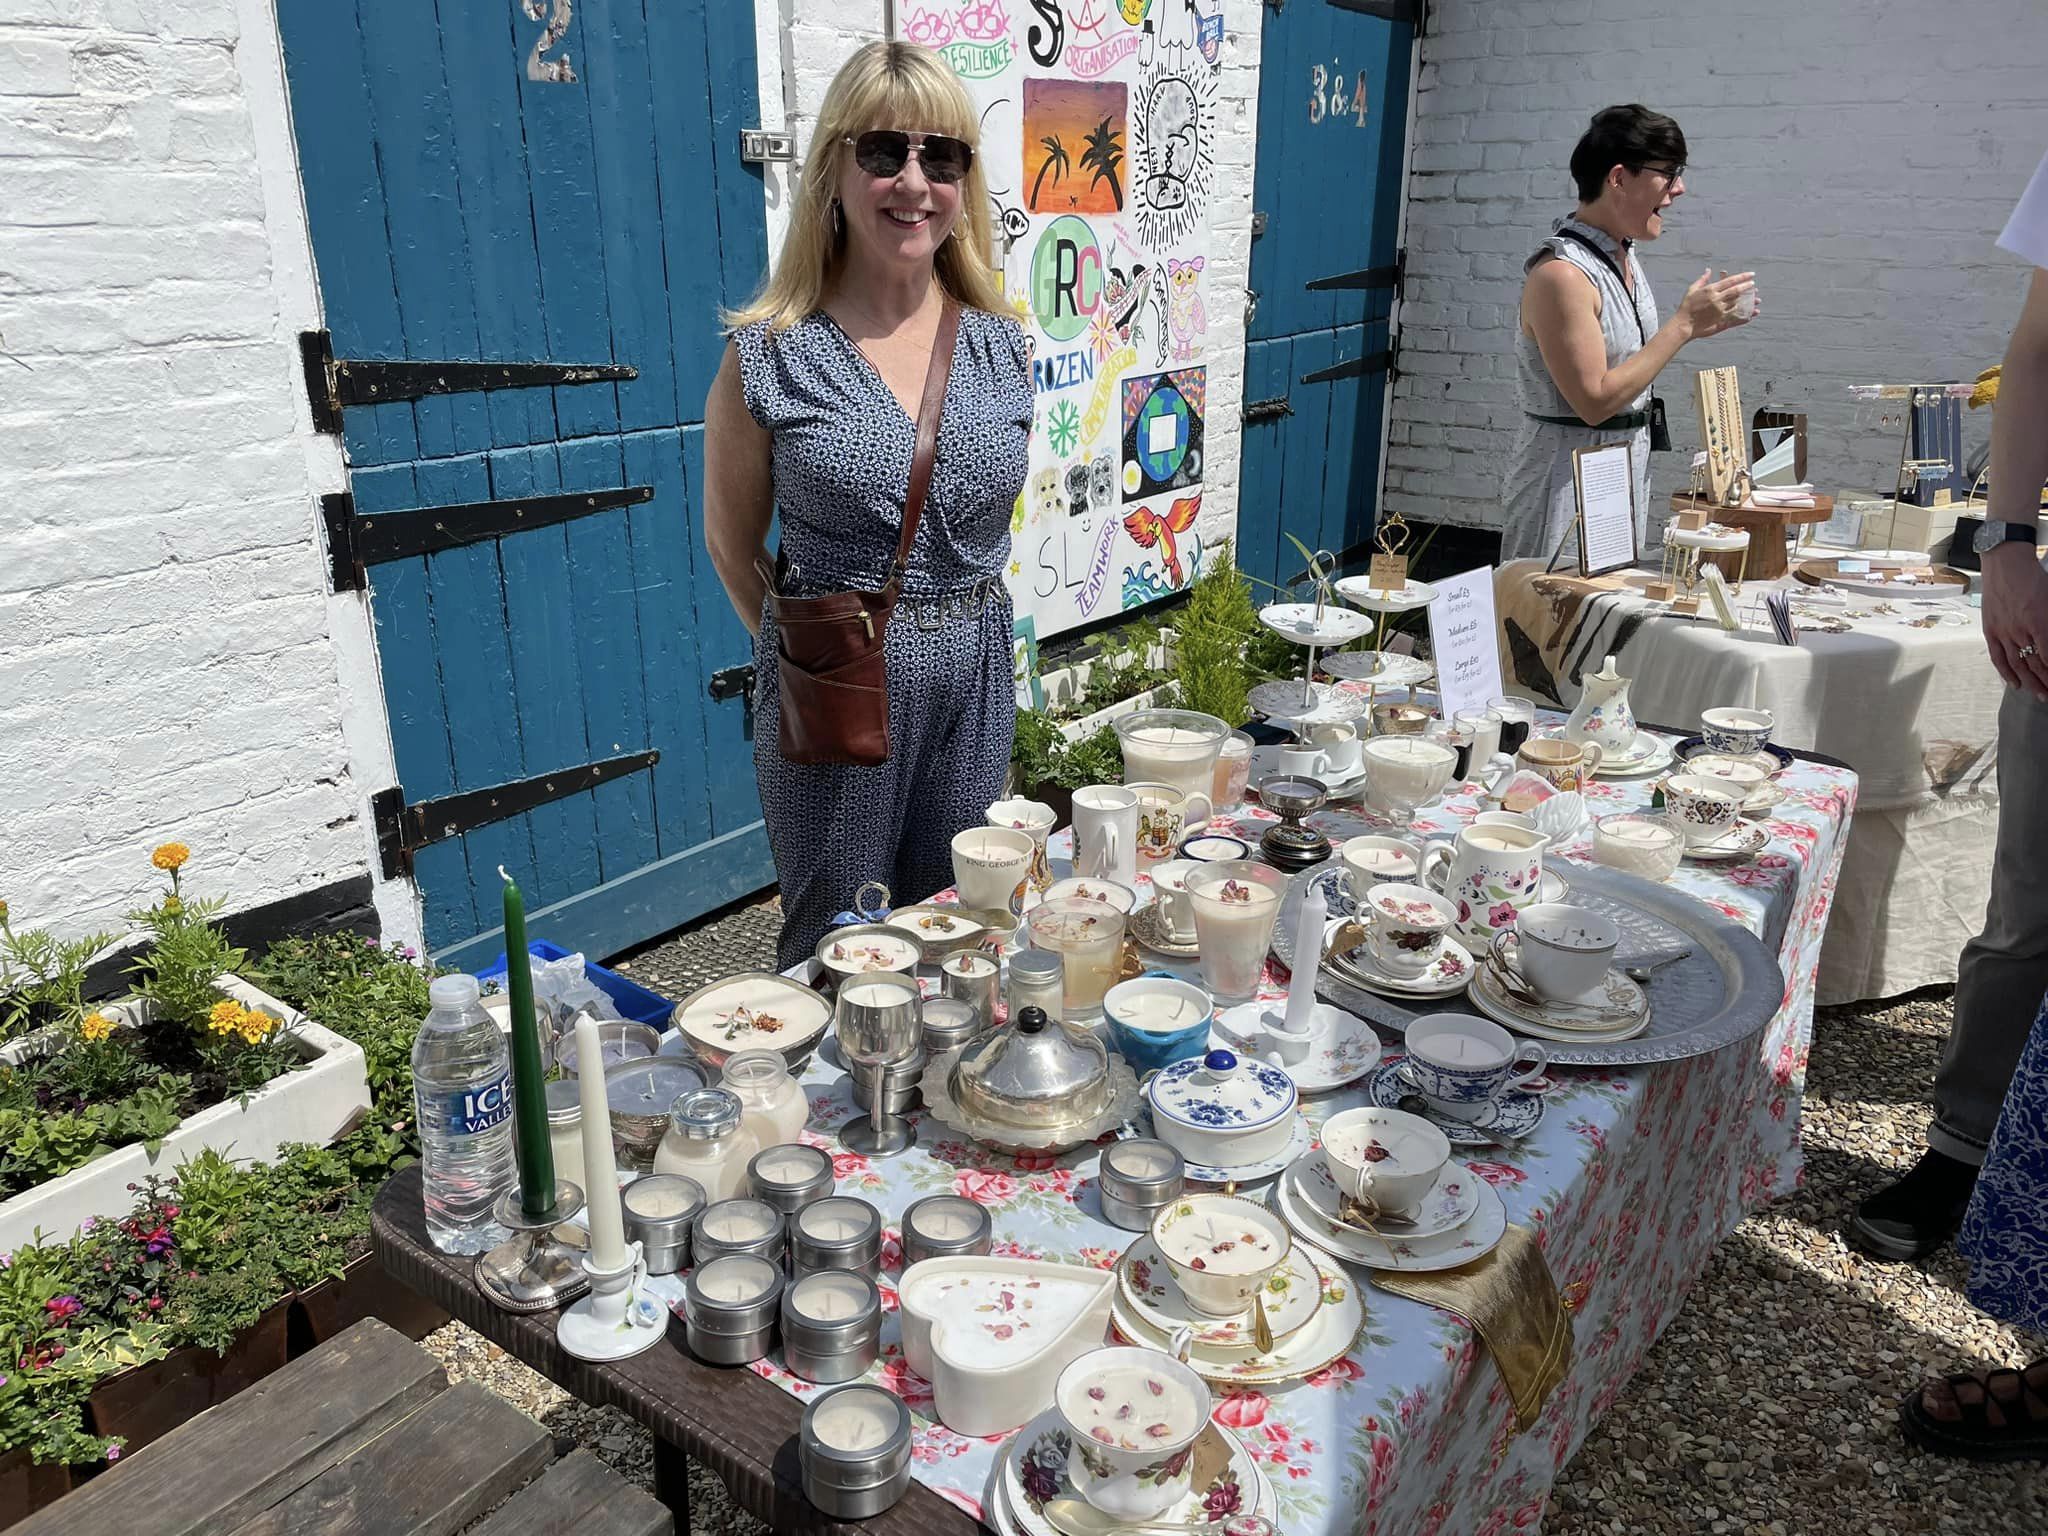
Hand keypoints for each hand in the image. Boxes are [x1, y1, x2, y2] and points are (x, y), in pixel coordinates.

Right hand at [1679, 269, 1758, 338]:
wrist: (1683, 324)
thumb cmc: (1686, 306)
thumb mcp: (1692, 290)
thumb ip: (1702, 279)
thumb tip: (1709, 270)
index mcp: (1710, 290)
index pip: (1730, 281)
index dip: (1742, 277)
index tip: (1751, 274)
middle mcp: (1716, 299)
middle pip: (1736, 291)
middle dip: (1747, 287)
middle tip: (1753, 284)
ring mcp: (1719, 309)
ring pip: (1737, 302)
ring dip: (1748, 300)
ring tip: (1755, 298)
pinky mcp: (1720, 319)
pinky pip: (1734, 314)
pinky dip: (1743, 313)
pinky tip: (1750, 312)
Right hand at [1980, 540, 2047, 696]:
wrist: (2006, 563)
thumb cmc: (2033, 577)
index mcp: (2040, 622)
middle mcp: (2021, 630)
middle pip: (2035, 665)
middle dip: (2046, 682)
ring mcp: (2004, 632)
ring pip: (2017, 665)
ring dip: (2029, 683)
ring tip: (2039, 695)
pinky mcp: (1991, 630)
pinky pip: (1998, 657)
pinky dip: (2006, 673)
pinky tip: (2014, 684)